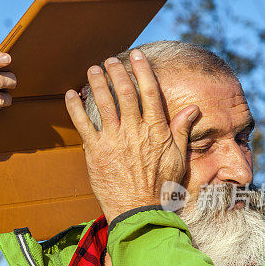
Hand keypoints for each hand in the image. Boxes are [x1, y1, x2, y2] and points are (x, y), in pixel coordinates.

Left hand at [64, 50, 199, 221]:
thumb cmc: (161, 186)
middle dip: (117, 72)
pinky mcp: (95, 151)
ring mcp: (113, 140)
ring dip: (97, 83)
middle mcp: (134, 130)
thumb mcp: (178, 158)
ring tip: (93, 70)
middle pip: (124, 92)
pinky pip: (83, 124)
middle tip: (111, 60)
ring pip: (103, 103)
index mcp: (155, 129)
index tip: (137, 56)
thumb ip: (181, 131)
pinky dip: (75, 107)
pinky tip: (71, 94)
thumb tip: (193, 108)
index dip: (143, 70)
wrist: (139, 210)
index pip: (150, 92)